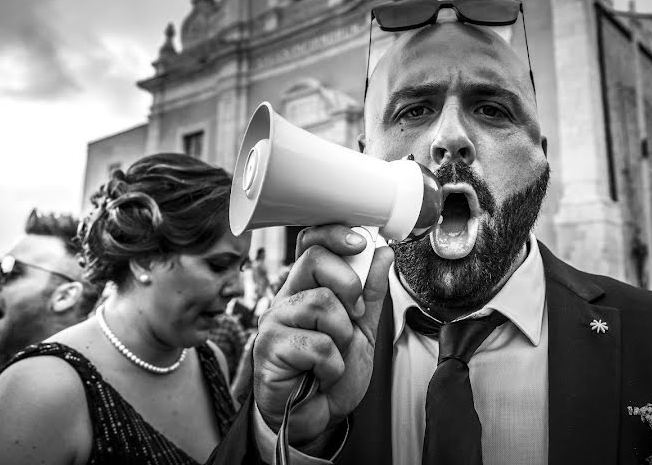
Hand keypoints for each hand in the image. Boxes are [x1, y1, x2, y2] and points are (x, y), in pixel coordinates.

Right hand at [252, 224, 393, 445]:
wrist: (316, 417)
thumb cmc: (331, 373)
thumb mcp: (362, 329)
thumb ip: (371, 292)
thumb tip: (382, 252)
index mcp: (307, 287)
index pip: (312, 242)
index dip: (334, 234)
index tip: (360, 242)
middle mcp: (287, 298)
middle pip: (315, 260)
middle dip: (348, 285)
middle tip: (353, 316)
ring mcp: (274, 322)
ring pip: (320, 303)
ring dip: (342, 335)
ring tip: (334, 354)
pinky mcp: (269, 349)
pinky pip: (316, 345)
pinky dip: (332, 365)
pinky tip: (323, 373)